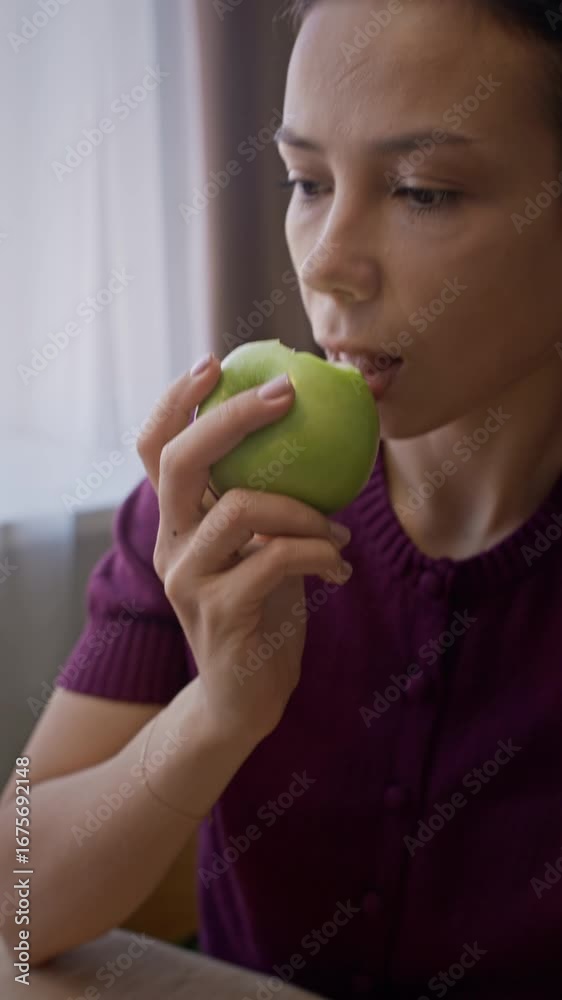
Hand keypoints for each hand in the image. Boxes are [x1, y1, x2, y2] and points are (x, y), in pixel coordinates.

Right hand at [137, 355, 352, 745]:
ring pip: (240, 509)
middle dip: (234, 417)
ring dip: (305, 509)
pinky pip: (277, 558)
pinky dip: (320, 553)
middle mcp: (169, 544)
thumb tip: (313, 432)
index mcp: (176, 521)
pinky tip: (339, 570)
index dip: (176, 402)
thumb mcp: (257, 547)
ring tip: (338, 531)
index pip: (154, 448)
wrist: (245, 695)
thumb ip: (264, 500)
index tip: (216, 364)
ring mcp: (187, 579)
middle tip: (286, 394)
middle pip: (180, 462)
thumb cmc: (260, 608)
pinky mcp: (219, 612)